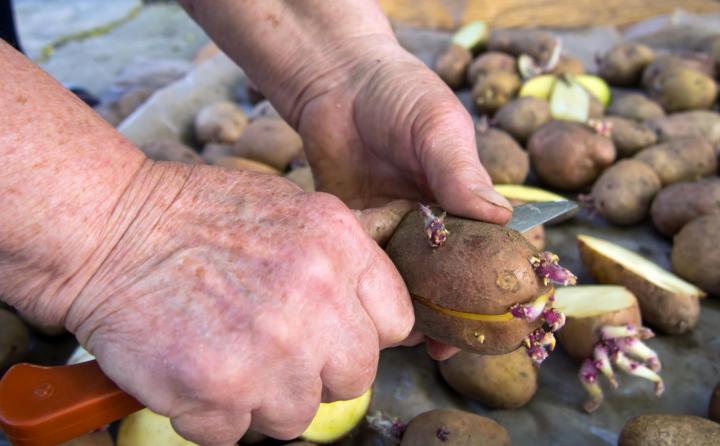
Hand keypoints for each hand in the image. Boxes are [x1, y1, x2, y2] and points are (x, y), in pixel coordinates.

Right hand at [64, 162, 413, 444]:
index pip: (394, 323)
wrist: (111, 230)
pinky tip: (194, 369)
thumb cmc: (194, 217)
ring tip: (225, 354)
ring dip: (262, 397)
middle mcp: (316, 297)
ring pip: (296, 415)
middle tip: (271, 347)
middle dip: (315, 371)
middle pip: (354, 377)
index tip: (332, 335)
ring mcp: (271, 348)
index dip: (361, 335)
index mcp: (338, 246)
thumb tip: (368, 316)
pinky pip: (236, 432)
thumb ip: (339, 262)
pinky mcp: (220, 390)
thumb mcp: (289, 210)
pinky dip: (213, 413)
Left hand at [287, 37, 513, 358]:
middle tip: (453, 347)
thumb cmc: (399, 95)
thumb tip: (498, 219)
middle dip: (457, 314)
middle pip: (453, 276)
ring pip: (411, 281)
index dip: (504, 283)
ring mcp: (396, 228)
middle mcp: (434, 220)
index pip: (495, 247)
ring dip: (414, 310)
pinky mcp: (359, 230)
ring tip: (415, 341)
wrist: (337, 85)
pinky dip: (373, 290)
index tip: (509, 318)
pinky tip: (373, 312)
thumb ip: (462, 172)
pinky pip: (369, 268)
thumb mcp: (438, 127)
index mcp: (465, 198)